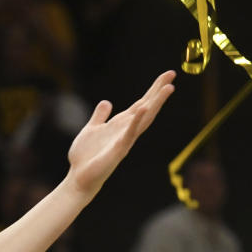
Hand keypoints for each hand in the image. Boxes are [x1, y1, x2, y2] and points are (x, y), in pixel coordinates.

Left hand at [65, 71, 175, 196]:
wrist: (79, 177)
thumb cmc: (86, 156)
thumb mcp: (91, 130)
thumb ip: (100, 117)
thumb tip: (107, 102)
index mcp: (121, 124)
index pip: (141, 104)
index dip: (153, 90)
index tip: (167, 75)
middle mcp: (126, 131)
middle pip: (147, 107)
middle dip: (159, 91)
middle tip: (172, 74)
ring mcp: (125, 140)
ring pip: (144, 119)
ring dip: (155, 103)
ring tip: (168, 88)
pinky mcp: (118, 150)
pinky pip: (129, 134)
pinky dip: (136, 122)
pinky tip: (143, 109)